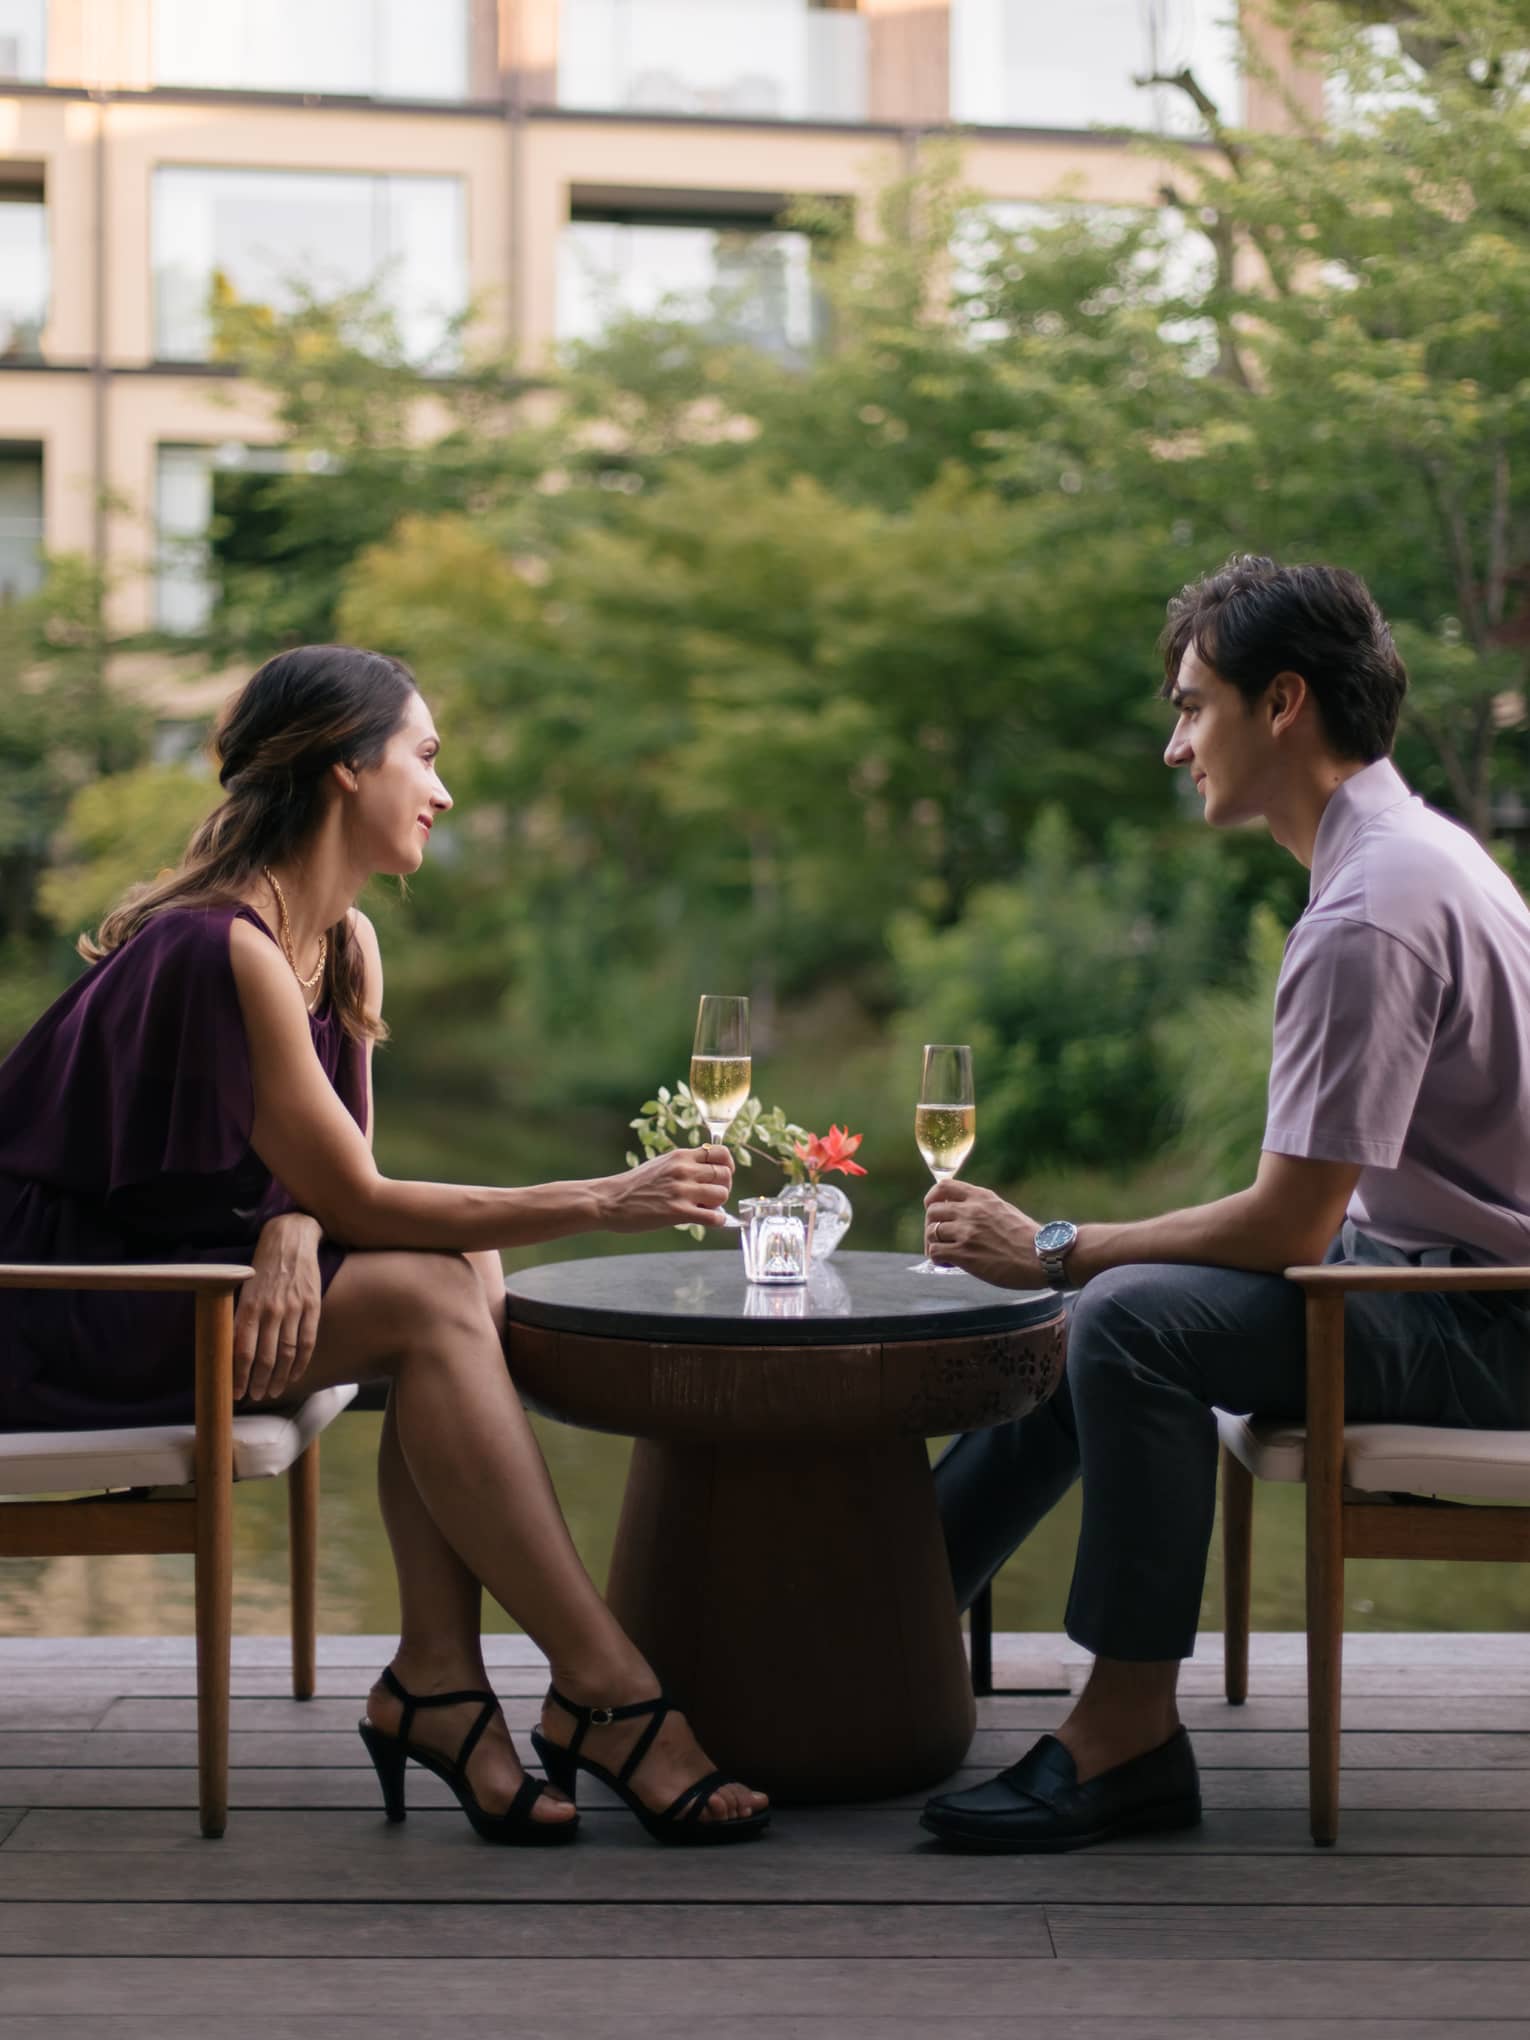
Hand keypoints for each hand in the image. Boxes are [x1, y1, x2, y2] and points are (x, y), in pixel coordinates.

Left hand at [235, 1212, 324, 1402]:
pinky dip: (301, 1362)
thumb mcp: (243, 1288)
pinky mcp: (312, 1305)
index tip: (236, 1392)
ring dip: (279, 1377)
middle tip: (255, 1395)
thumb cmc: (262, 1266)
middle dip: (258, 1381)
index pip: (242, 1350)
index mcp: (249, 1306)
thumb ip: (239, 1317)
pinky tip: (294, 1374)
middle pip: (265, 1356)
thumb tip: (231, 1350)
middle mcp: (271, 1309)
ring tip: (273, 1391)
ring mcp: (293, 1308)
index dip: (239, 1375)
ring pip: (287, 1353)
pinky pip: (307, 1341)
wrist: (290, 1239)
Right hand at [598, 1145, 735, 1232]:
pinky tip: (707, 1221)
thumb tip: (708, 1171)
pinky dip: (717, 1220)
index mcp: (680, 1156)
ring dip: (718, 1204)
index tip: (721, 1175)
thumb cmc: (634, 1185)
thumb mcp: (662, 1164)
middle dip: (723, 1187)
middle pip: (725, 1174)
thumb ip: (684, 1165)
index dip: (727, 1165)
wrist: (610, 1201)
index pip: (721, 1152)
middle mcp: (684, 1170)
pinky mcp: (678, 1212)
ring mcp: (682, 1191)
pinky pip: (713, 1217)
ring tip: (704, 1209)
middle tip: (712, 1197)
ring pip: (722, 1194)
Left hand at [924, 1180, 1038, 1287]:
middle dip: (931, 1225)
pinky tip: (948, 1264)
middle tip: (938, 1239)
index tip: (934, 1209)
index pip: (944, 1186)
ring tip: (944, 1254)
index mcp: (982, 1197)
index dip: (933, 1198)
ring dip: (933, 1244)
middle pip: (932, 1210)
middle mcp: (971, 1210)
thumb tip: (964, 1217)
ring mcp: (967, 1232)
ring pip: (931, 1232)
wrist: (1044, 1256)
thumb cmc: (1030, 1239)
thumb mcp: (1005, 1210)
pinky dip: (937, 1259)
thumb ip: (983, 1209)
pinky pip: (935, 1252)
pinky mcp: (965, 1253)